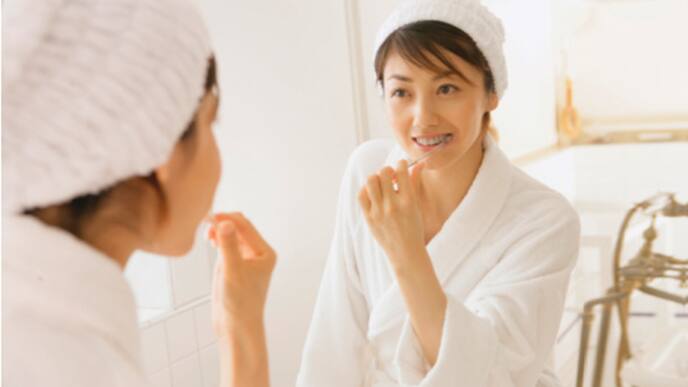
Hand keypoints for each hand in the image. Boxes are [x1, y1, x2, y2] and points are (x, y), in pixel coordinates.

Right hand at [207, 212, 275, 337]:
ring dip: (219, 230)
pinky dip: (217, 240)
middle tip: (204, 222)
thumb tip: (226, 222)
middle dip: (223, 222)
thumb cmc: (240, 303)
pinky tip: (209, 241)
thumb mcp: (232, 271)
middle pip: (239, 227)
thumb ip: (228, 246)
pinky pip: (226, 245)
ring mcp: (245, 259)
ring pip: (231, 235)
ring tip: (206, 233)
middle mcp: (257, 253)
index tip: (208, 216)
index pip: (245, 226)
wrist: (236, 327)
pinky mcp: (233, 265)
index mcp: (265, 253)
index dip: (227, 218)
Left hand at [358, 159, 425, 267]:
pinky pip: (361, 195)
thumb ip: (415, 182)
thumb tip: (419, 163)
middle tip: (391, 177)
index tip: (401, 166)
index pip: (401, 171)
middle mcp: (392, 205)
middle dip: (388, 170)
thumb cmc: (414, 228)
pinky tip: (373, 193)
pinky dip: (366, 190)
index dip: (401, 163)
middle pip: (384, 173)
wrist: (405, 252)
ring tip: (381, 185)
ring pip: (371, 181)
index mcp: (408, 201)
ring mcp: (379, 212)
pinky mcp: (369, 218)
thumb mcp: (418, 205)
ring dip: (376, 178)